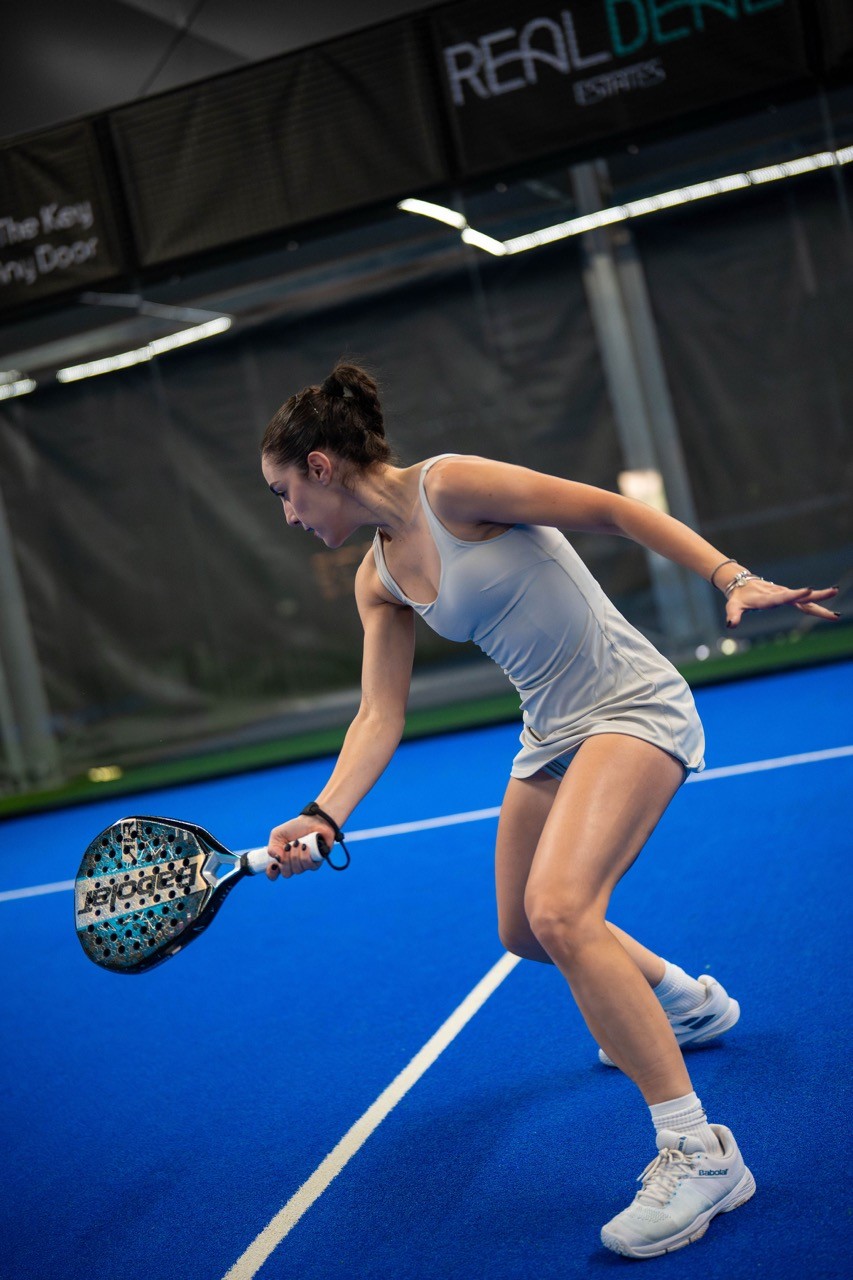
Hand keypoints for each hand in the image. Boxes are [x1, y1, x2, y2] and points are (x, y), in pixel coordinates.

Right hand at [265, 817, 333, 879]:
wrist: (313, 820)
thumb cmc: (295, 828)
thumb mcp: (277, 834)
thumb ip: (272, 848)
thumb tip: (277, 859)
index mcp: (282, 859)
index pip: (274, 874)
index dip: (272, 873)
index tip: (273, 865)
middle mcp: (293, 864)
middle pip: (286, 873)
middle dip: (286, 860)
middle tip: (288, 846)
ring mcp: (304, 864)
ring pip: (297, 870)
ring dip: (296, 855)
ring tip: (299, 843)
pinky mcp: (316, 862)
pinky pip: (309, 866)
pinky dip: (306, 855)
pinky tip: (306, 846)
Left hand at [725, 578, 839, 627]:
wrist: (741, 584)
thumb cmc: (737, 598)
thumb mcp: (733, 606)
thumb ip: (733, 615)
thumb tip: (731, 625)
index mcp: (768, 598)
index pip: (783, 597)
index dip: (795, 594)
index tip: (809, 589)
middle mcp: (780, 595)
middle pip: (801, 597)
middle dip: (818, 595)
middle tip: (834, 592)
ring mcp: (786, 595)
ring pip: (806, 601)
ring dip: (822, 602)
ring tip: (837, 612)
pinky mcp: (789, 597)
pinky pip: (805, 603)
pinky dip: (817, 607)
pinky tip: (831, 614)